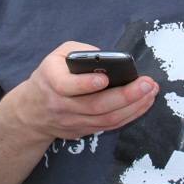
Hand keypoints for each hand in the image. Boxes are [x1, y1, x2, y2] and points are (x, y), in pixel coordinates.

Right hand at [6, 42, 157, 141]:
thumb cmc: (50, 76)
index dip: (86, 84)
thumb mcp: (57, 55)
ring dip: (133, 107)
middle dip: (125, 96)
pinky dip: (129, 115)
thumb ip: (80, 52)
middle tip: (147, 84)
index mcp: (52, 81)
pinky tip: (144, 103)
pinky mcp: (83, 131)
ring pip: (106, 119)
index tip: (106, 79)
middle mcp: (62, 105)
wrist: (33, 111)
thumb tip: (108, 58)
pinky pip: (110, 126)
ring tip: (151, 92)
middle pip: (95, 106)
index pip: (67, 86)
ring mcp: (73, 122)